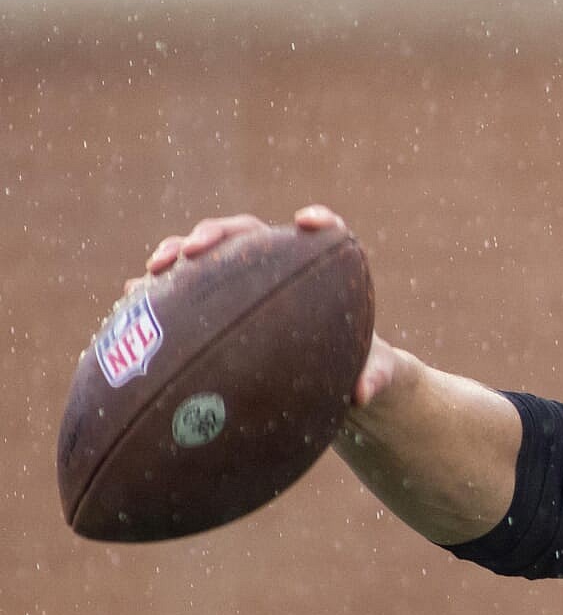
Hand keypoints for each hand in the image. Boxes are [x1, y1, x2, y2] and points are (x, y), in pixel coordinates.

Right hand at [140, 205, 402, 406]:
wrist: (339, 384)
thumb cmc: (365, 370)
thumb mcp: (378, 375)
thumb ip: (377, 377)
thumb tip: (362, 393)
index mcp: (323, 275)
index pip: (323, 234)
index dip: (318, 221)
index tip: (308, 222)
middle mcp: (279, 270)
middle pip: (246, 236)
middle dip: (215, 234)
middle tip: (193, 251)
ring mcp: (244, 285)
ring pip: (207, 256)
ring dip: (177, 254)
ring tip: (154, 269)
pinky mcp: (219, 305)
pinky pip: (185, 290)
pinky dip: (160, 290)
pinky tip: (132, 298)